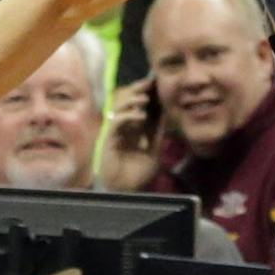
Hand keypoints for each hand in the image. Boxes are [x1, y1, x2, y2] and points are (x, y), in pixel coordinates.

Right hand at [98, 76, 161, 191]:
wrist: (127, 192)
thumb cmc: (138, 175)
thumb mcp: (155, 152)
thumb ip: (159, 134)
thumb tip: (166, 115)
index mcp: (134, 131)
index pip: (139, 107)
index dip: (146, 95)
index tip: (156, 83)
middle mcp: (124, 129)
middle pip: (127, 103)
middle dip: (137, 91)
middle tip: (149, 83)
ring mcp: (115, 133)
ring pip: (120, 108)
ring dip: (132, 101)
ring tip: (145, 100)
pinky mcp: (108, 139)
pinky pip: (116, 122)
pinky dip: (128, 116)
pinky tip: (140, 116)